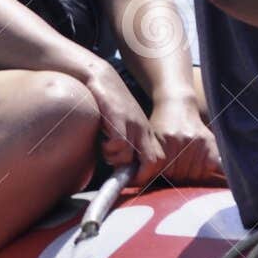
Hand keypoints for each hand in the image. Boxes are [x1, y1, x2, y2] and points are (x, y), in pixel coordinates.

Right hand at [81, 61, 163, 184]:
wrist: (100, 77)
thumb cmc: (109, 103)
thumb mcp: (124, 123)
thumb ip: (127, 141)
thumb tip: (121, 166)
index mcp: (146, 132)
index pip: (157, 160)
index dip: (146, 174)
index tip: (130, 180)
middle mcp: (143, 129)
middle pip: (151, 162)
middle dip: (136, 174)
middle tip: (119, 174)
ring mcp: (132, 123)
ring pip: (130, 156)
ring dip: (115, 159)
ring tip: (105, 149)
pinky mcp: (118, 118)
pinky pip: (119, 144)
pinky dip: (109, 148)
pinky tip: (102, 140)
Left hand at [145, 97, 223, 184]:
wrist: (178, 105)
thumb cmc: (161, 124)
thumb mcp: (151, 137)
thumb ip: (151, 156)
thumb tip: (141, 179)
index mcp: (165, 138)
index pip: (163, 170)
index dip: (159, 175)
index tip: (156, 174)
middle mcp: (182, 139)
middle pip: (177, 174)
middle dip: (172, 175)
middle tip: (170, 169)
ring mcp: (198, 141)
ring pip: (192, 174)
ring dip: (186, 174)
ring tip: (181, 166)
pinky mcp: (210, 141)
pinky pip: (209, 167)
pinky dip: (202, 171)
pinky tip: (195, 166)